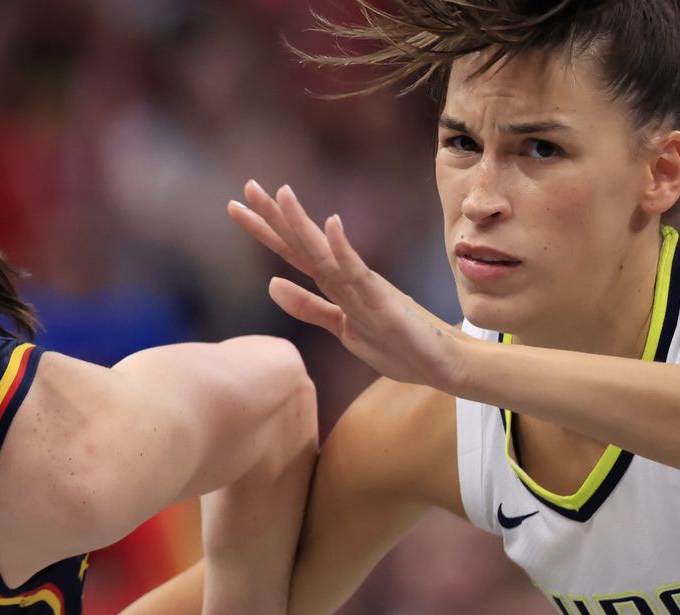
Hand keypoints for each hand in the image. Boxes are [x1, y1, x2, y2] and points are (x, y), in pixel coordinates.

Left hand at [229, 180, 467, 391]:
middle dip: (274, 216)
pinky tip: (332, 224)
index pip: (293, 252)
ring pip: (325, 253)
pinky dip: (344, 250)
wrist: (443, 363)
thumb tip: (272, 284)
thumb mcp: (341, 327)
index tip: (236, 206)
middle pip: (303, 244)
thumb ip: (308, 307)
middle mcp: (347, 279)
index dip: (265, 229)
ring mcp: (364, 289)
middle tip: (246, 186)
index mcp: (335, 285)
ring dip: (303, 225)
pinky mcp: (382, 303)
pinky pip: (359, 274)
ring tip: (282, 193)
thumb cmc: (397, 344)